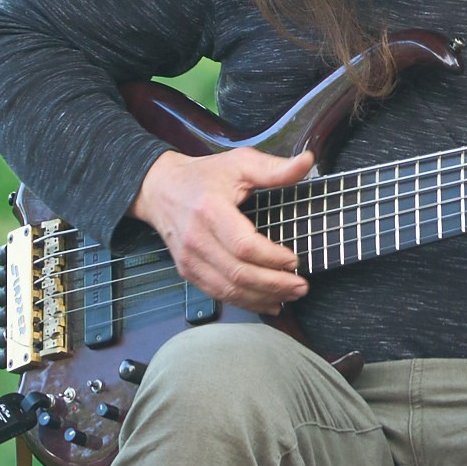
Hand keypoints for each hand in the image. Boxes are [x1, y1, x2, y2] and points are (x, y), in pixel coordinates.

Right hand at [133, 145, 313, 311]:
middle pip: (238, 273)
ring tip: (290, 296)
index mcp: (210, 211)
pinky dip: (244, 302)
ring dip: (262, 297)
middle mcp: (196, 239)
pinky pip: (217, 294)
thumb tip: (307, 161)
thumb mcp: (240, 163)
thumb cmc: (203, 176)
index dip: (271, 258)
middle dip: (274, 284)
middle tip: (301, 286)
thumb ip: (274, 168)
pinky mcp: (187, 270)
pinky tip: (267, 303)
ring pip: (228, 289)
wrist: (159, 188)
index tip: (295, 260)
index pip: (243, 245)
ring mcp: (189, 258)